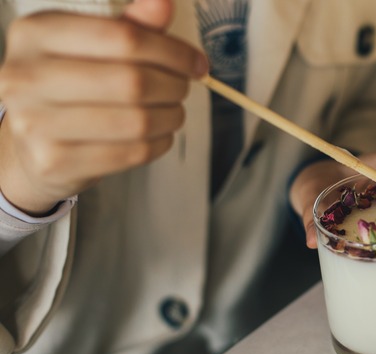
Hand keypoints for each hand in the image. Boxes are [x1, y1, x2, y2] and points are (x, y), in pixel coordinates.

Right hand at [0, 0, 207, 214]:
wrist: (31, 147)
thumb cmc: (69, 89)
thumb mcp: (91, 47)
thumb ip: (132, 26)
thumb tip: (165, 2)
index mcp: (35, 34)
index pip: (124, 37)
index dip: (173, 52)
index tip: (197, 63)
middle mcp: (25, 76)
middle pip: (133, 81)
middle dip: (174, 86)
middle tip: (184, 89)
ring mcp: (34, 123)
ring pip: (137, 121)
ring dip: (171, 117)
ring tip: (173, 112)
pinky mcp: (54, 162)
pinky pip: (131, 153)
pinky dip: (158, 143)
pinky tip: (157, 134)